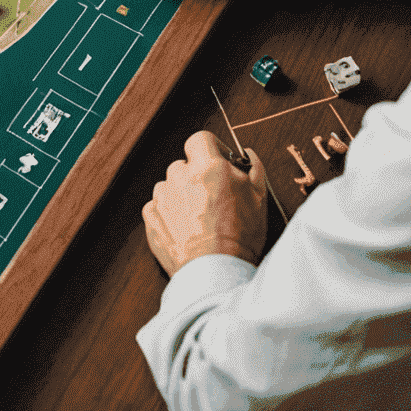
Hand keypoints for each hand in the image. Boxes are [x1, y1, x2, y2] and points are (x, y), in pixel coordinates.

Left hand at [144, 132, 267, 274]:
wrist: (217, 271)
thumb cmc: (242, 237)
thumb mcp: (260, 198)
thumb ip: (253, 169)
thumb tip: (246, 153)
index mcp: (207, 166)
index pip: (201, 139)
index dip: (211, 149)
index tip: (218, 162)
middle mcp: (180, 175)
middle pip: (185, 165)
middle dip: (197, 177)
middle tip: (213, 199)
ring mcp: (162, 195)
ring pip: (170, 185)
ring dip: (181, 195)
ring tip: (200, 219)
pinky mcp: (151, 215)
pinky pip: (158, 206)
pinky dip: (168, 214)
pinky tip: (186, 229)